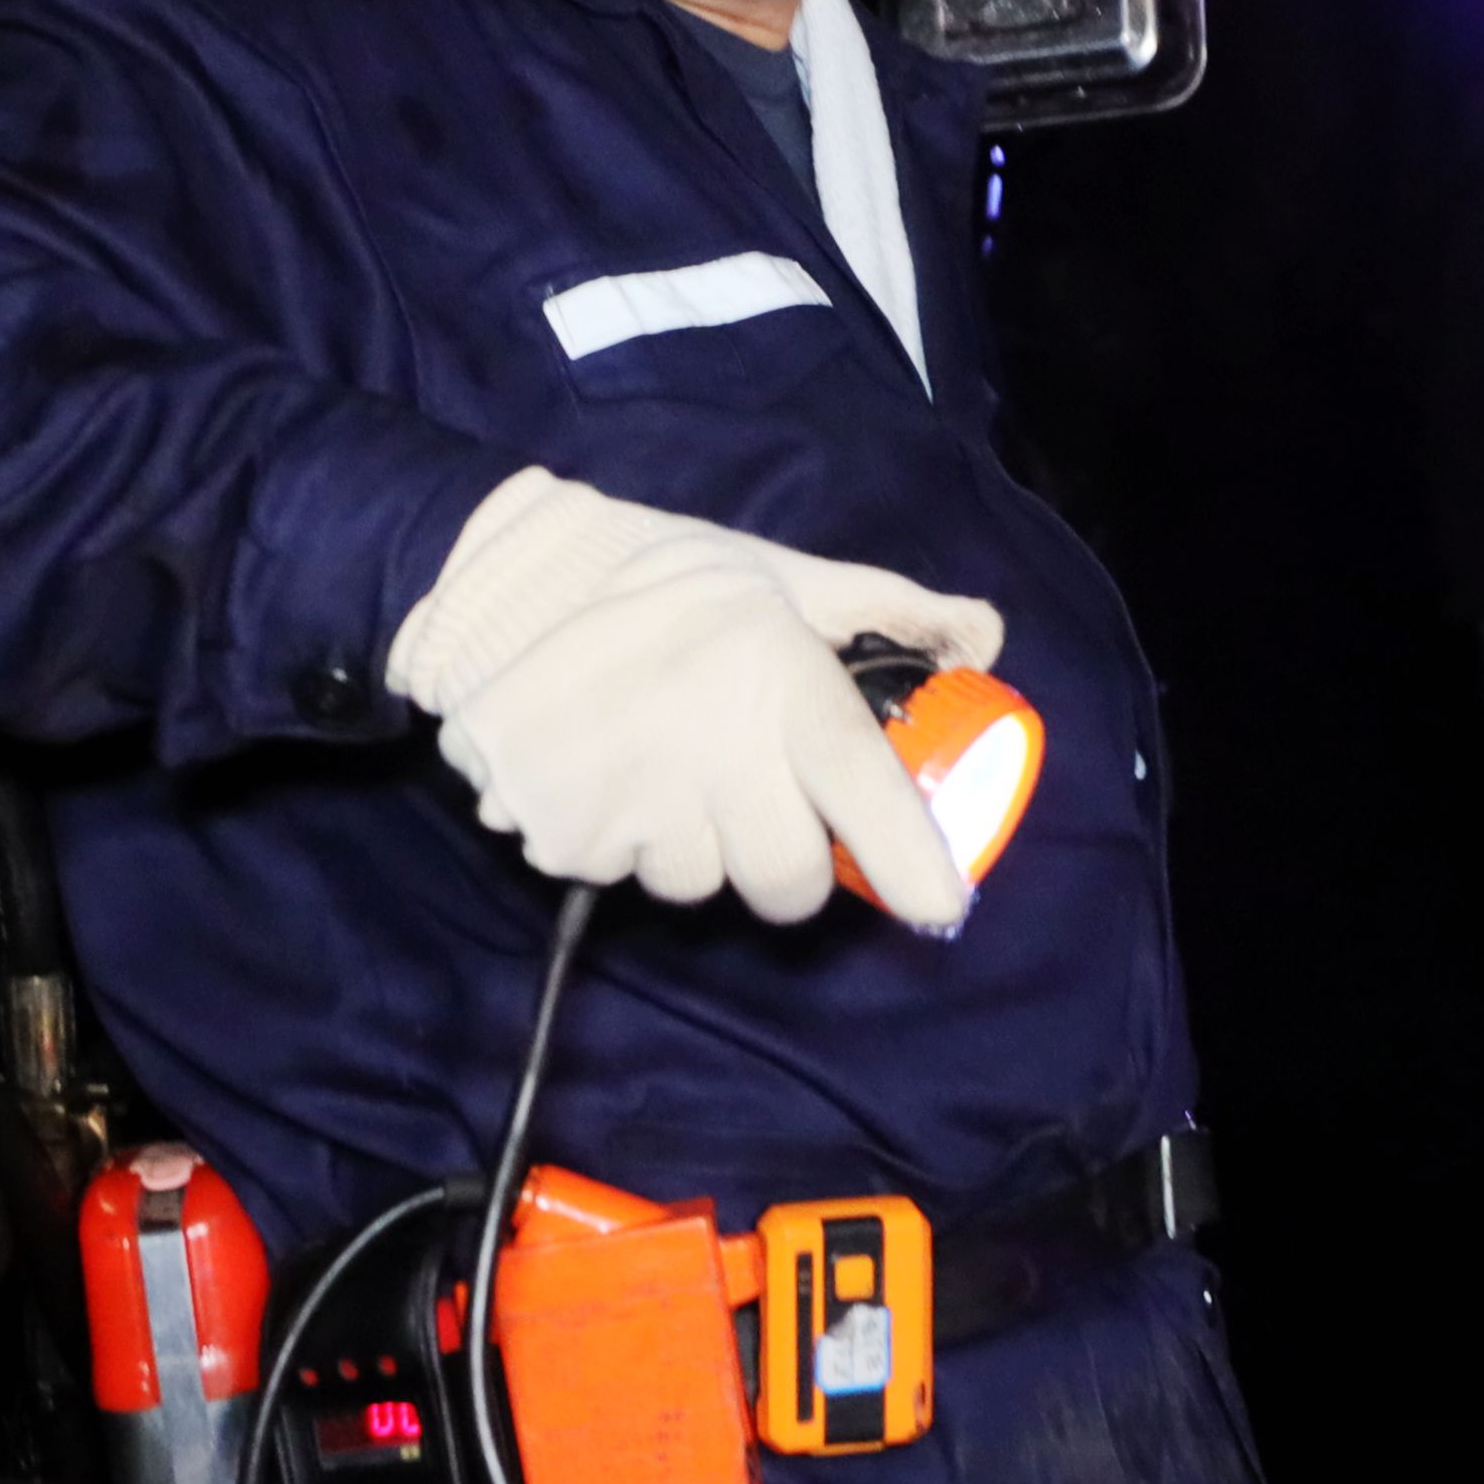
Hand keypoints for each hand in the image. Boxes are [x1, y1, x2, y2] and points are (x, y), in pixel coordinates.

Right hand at [385, 468, 1001, 929]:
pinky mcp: (565, 835)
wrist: (495, 582)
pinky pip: (621, 873)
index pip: (859, 783)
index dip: (905, 857)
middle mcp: (711, 747)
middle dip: (783, 865)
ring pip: (699, 883)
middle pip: (786, 880)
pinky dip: (617, 839)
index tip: (941, 908)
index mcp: (775, 678)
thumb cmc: (658, 577)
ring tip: (658, 764)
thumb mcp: (775, 574)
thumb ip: (884, 609)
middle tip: (753, 806)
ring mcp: (633, 798)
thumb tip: (988, 636)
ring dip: (691, 845)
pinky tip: (603, 774)